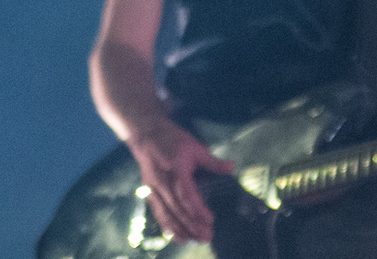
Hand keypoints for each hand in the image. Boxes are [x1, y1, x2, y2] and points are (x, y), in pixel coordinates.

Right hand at [128, 122, 234, 242]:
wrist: (146, 135)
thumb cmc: (173, 140)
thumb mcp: (195, 147)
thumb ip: (212, 161)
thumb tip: (231, 168)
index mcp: (176, 171)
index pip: (187, 195)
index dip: (198, 210)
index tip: (210, 220)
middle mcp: (162, 183)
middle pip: (177, 209)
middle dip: (192, 225)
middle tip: (207, 237)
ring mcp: (154, 190)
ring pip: (167, 215)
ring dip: (181, 230)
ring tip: (195, 240)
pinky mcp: (149, 193)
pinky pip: (158, 213)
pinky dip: (167, 227)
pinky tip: (177, 237)